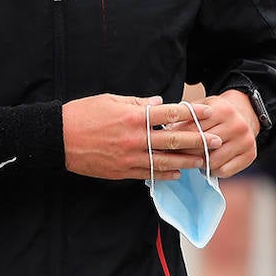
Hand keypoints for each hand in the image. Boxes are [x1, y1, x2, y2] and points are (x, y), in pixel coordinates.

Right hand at [62, 94, 218, 180]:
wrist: (58, 138)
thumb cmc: (83, 114)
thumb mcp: (110, 100)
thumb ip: (137, 102)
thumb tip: (159, 102)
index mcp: (133, 116)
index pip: (170, 114)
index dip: (192, 113)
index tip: (209, 113)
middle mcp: (135, 137)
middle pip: (174, 140)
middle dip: (198, 141)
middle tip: (217, 141)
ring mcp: (129, 157)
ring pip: (165, 161)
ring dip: (186, 162)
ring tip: (203, 162)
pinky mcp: (121, 171)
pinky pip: (148, 173)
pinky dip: (164, 174)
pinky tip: (177, 175)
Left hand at [166, 90, 259, 177]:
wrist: (247, 113)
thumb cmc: (218, 112)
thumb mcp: (204, 106)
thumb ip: (187, 116)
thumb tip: (166, 131)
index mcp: (222, 110)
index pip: (193, 129)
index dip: (178, 138)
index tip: (167, 144)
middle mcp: (236, 125)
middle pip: (203, 147)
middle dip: (186, 152)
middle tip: (175, 155)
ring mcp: (245, 141)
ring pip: (214, 161)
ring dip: (200, 163)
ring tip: (193, 159)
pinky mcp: (250, 155)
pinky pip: (225, 171)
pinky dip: (213, 170)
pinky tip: (208, 164)